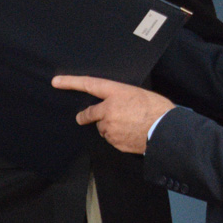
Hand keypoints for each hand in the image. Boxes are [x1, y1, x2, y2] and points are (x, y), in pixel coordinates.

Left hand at [52, 75, 172, 154]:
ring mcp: (110, 127)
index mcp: (116, 92)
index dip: (71, 82)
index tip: (56, 81)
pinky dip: (117, 137)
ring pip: (102, 127)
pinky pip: (111, 138)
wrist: (165, 131)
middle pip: (89, 114)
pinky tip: (131, 134)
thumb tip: (117, 103)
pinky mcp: (114, 141)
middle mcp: (109, 109)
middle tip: (83, 118)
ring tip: (128, 125)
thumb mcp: (139, 94)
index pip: (89, 84)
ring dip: (109, 127)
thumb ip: (122, 98)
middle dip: (86, 116)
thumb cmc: (158, 110)